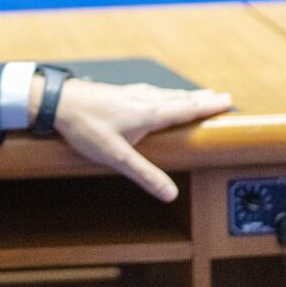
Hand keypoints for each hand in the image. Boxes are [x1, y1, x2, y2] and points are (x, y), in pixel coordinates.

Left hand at [40, 77, 232, 201]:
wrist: (58, 101)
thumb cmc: (85, 126)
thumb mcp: (116, 157)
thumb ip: (144, 174)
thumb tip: (170, 193)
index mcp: (149, 113)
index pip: (186, 109)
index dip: (207, 106)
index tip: (227, 101)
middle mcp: (144, 100)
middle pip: (180, 99)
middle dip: (202, 99)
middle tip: (222, 96)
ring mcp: (130, 94)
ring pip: (165, 94)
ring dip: (185, 96)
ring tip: (197, 95)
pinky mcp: (118, 93)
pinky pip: (151, 93)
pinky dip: (165, 94)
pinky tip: (157, 95)